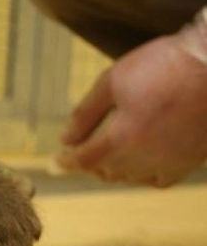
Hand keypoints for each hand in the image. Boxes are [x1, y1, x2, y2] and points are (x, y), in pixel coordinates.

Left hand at [56, 34, 206, 186]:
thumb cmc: (164, 66)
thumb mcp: (113, 81)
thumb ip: (85, 114)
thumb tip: (65, 138)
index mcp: (122, 138)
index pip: (84, 160)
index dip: (66, 162)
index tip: (55, 162)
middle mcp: (145, 158)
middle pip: (104, 171)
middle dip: (89, 161)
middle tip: (80, 148)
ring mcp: (170, 162)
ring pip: (129, 177)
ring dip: (112, 167)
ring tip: (106, 151)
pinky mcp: (191, 161)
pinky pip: (156, 179)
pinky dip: (141, 173)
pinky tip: (137, 160)